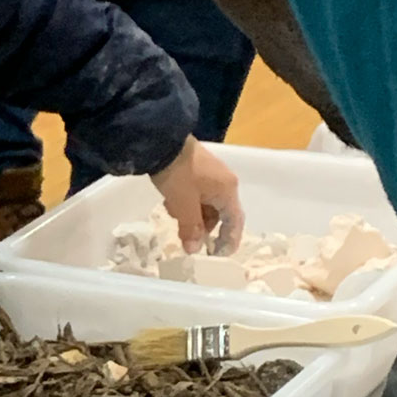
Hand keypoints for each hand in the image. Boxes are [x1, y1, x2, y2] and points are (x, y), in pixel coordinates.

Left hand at [151, 137, 243, 254]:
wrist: (162, 141)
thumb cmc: (178, 175)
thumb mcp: (183, 205)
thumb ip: (191, 228)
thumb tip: (194, 250)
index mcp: (227, 190)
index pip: (234, 221)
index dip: (228, 240)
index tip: (217, 254)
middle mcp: (224, 182)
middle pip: (219, 213)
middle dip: (203, 226)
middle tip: (185, 236)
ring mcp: (212, 174)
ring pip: (206, 204)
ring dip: (192, 214)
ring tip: (173, 213)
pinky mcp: (198, 168)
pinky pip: (197, 193)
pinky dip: (187, 202)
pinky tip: (170, 201)